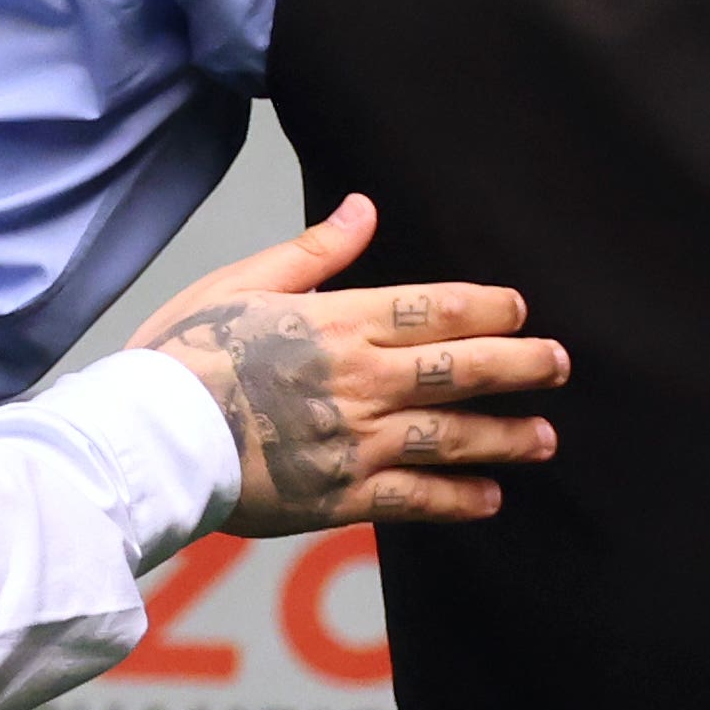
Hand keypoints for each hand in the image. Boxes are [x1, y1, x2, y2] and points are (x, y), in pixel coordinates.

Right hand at [131, 194, 566, 536]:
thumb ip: (312, 252)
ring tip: (545, 439)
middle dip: (517, 366)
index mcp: (337, 323)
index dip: (485, 308)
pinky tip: (489, 499)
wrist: (149, 437)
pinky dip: (456, 500)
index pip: (432, 309)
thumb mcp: (241, 283)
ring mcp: (354, 442)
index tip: (519, 309)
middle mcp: (359, 380)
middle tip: (560, 365)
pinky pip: (412, 500)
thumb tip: (363, 208)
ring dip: (503, 436)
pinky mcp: (338, 497)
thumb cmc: (183, 353)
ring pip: (448, 436)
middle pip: (458, 369)